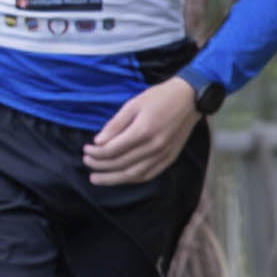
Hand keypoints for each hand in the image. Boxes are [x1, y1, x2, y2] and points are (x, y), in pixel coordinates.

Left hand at [84, 76, 203, 185]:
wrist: (191, 99)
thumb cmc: (160, 97)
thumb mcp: (133, 104)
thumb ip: (115, 124)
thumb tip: (98, 142)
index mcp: (143, 130)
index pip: (112, 150)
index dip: (95, 153)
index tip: (85, 149)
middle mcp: (154, 146)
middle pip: (120, 163)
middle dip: (100, 165)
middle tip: (87, 162)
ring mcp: (164, 154)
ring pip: (134, 174)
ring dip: (113, 179)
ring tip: (97, 178)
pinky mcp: (170, 158)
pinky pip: (149, 175)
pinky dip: (132, 179)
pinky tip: (120, 178)